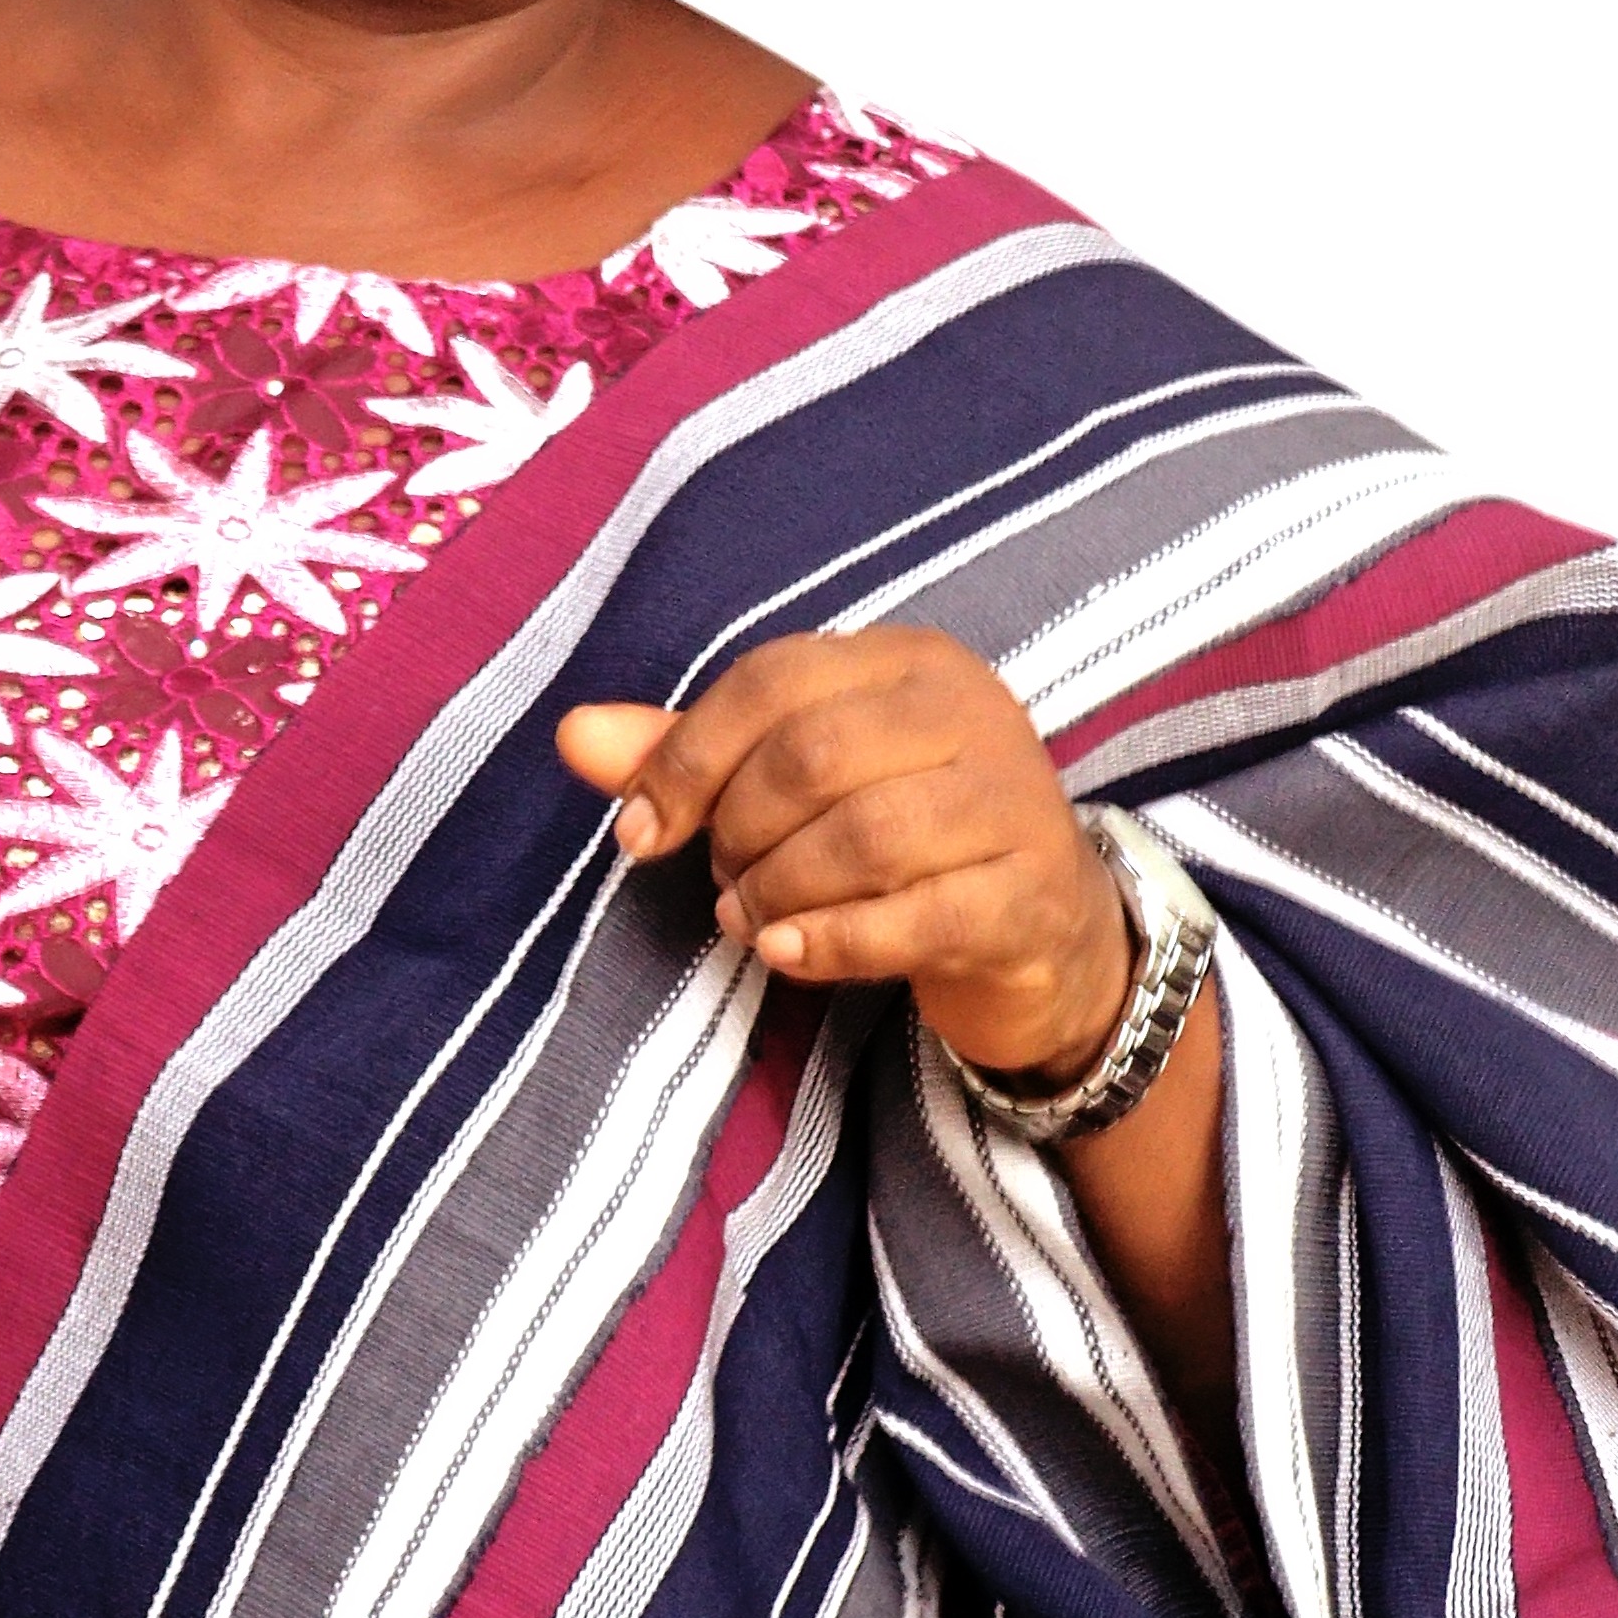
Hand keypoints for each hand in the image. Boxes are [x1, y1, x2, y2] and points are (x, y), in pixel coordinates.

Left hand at [556, 628, 1132, 1085]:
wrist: (1046, 934)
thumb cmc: (905, 843)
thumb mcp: (798, 786)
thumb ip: (693, 756)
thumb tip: (571, 735)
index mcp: (907, 662)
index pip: (772, 679)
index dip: (686, 758)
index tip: (641, 833)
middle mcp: (972, 711)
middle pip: (812, 755)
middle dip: (738, 831)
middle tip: (723, 883)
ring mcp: (1013, 802)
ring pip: (865, 836)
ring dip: (779, 890)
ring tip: (751, 922)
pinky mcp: (1030, 896)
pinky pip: (916, 917)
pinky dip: (832, 941)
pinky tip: (788, 955)